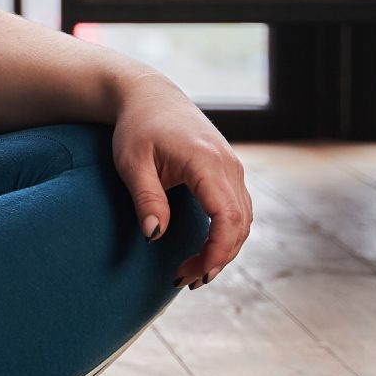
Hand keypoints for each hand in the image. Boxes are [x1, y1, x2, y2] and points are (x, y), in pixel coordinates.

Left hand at [106, 70, 254, 289]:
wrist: (149, 96)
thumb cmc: (137, 127)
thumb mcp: (132, 163)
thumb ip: (146, 198)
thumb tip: (154, 236)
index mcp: (206, 161)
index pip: (227, 217)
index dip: (217, 251)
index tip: (196, 274)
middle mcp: (228, 165)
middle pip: (239, 224)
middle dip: (217, 258)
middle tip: (185, 279)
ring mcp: (233, 167)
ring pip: (244, 220)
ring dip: (224, 249)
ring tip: (193, 272)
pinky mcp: (229, 172)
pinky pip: (239, 210)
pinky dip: (227, 234)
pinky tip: (205, 250)